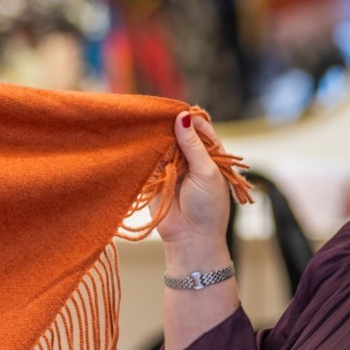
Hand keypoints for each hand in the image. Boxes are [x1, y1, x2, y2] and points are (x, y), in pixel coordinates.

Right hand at [156, 111, 230, 251]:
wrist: (191, 238)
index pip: (199, 127)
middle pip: (178, 132)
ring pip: (163, 143)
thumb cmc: (207, 206)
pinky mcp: (156, 176)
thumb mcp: (205, 171)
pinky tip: (140, 141)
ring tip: (146, 126)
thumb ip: (193, 145)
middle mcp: (191, 157)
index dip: (188, 118)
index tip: (175, 111)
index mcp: (210, 153)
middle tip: (155, 115)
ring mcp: (172, 165)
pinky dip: (146, 150)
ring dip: (156, 136)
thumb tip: (182, 116)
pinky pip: (149, 158)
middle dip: (168, 125)